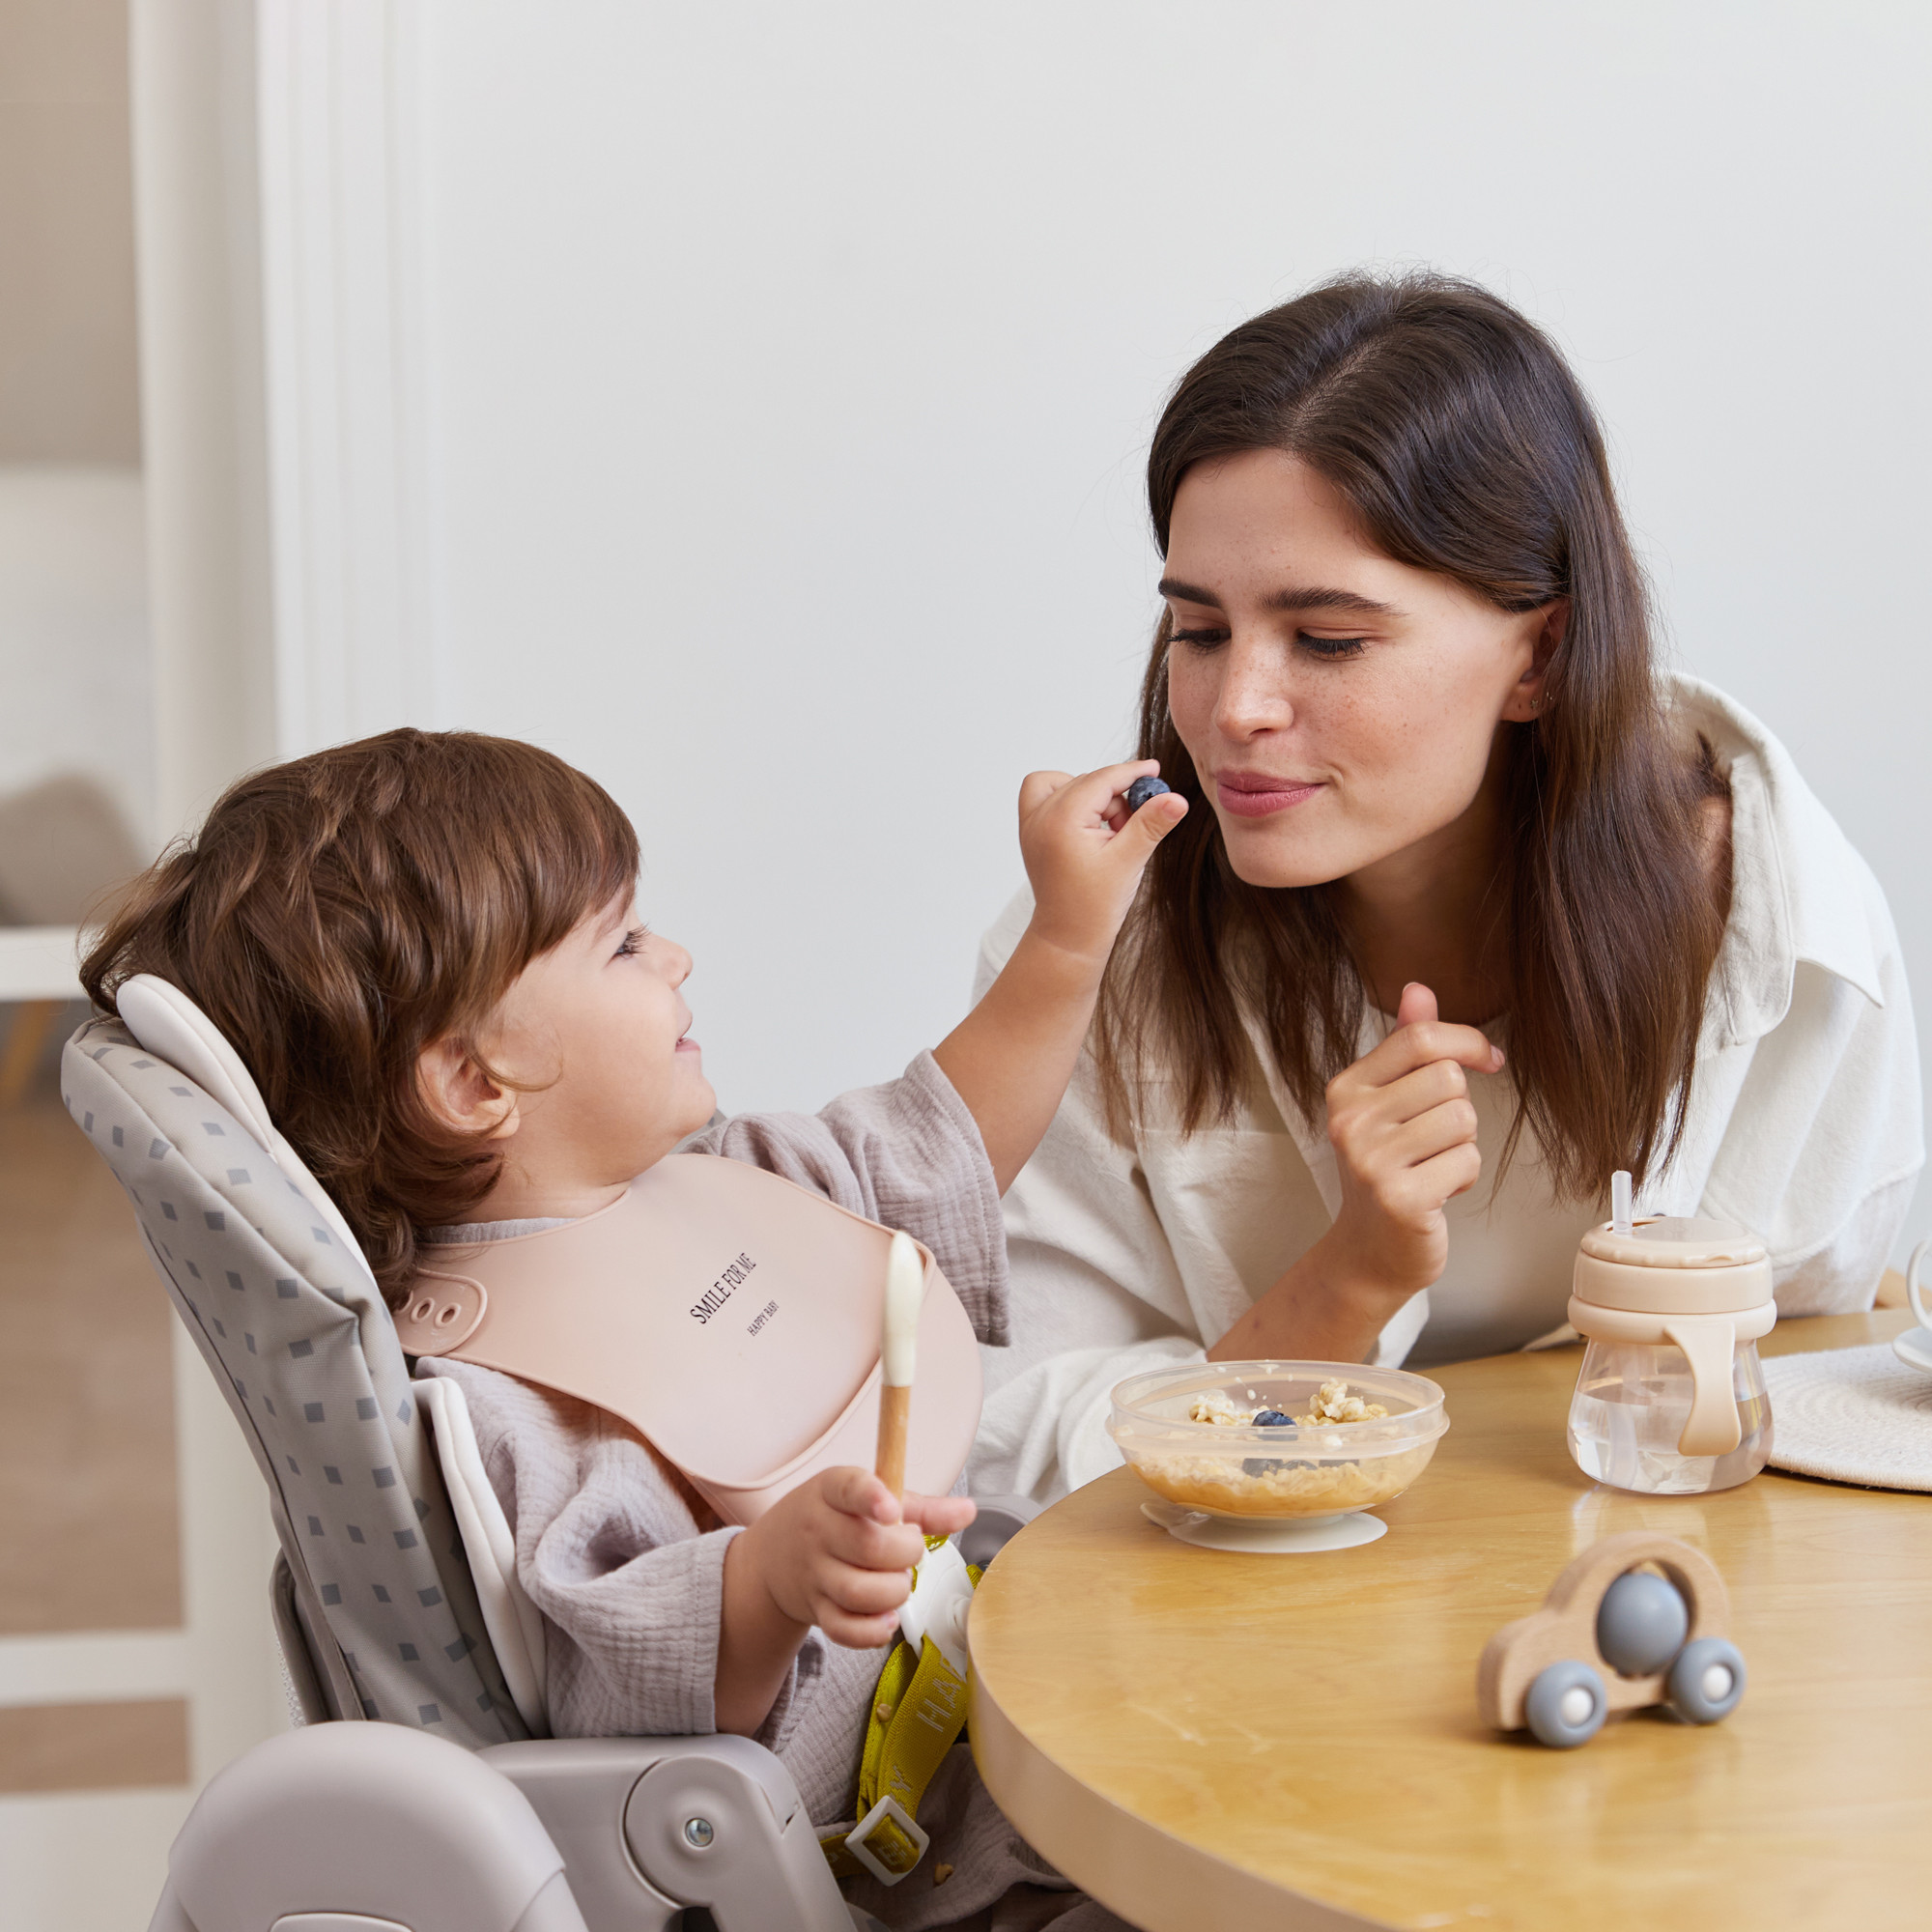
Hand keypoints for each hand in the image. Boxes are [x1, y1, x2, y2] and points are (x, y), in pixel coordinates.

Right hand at [733, 1469, 975, 1650]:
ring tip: (898, 1581)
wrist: (773, 1557)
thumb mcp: (872, 1500)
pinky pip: (844, 1630)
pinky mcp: (815, 1611)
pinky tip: (887, 1617)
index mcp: (831, 1491)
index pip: (848, 1488)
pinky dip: (873, 1630)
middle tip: (909, 1547)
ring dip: (894, 1591)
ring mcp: (813, 1574)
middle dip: (906, 1552)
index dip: (872, 1498)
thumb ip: (922, 1508)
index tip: (891, 1508)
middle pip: (867, 1547)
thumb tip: (969, 1511)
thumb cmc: (837, 1520)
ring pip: (858, 1592)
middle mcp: (817, 1531)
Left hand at [1016, 761, 1187, 968]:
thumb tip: (1177, 798)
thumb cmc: (1095, 905)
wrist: (1067, 936)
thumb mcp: (1129, 861)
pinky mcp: (1030, 830)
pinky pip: (1046, 794)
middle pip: (1088, 781)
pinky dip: (1070, 799)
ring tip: (1110, 833)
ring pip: (1067, 784)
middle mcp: (1039, 816)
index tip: (1155, 770)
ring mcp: (1030, 823)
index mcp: (1061, 821)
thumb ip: (1151, 824)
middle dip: (1117, 797)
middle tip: (1132, 828)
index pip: (1102, 779)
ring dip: (1095, 798)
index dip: (1132, 773)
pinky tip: (1089, 825)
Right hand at [1316, 982, 1502, 1304]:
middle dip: (1458, 1108)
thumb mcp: (1388, 1103)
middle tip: (1434, 1140)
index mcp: (1346, 1089)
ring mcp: (1371, 1161)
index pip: (1420, 1037)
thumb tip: (1418, 988)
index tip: (1488, 1059)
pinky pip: (1467, 1160)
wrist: (1369, 1250)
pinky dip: (1463, 1176)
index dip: (1467, 1041)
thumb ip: (1404, 1047)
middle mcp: (1350, 1120)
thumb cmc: (1387, 1169)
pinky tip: (1436, 1191)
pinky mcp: (1400, 1198)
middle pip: (1448, 1077)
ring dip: (1462, 1145)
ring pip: (1462, 1118)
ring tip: (1433, 1165)